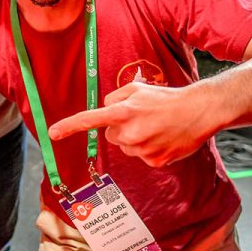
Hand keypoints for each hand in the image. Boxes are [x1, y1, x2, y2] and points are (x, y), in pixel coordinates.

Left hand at [47, 82, 212, 167]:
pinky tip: (163, 138)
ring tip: (156, 127)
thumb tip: (105, 111)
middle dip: (121, 128)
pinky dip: (150, 149)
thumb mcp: (137, 89)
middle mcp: (129, 133)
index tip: (53, 133)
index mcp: (123, 112)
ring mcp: (142, 149)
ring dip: (136, 139)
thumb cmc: (166, 98)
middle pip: (111, 136)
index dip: (70, 126)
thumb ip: (114, 98)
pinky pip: (142, 156)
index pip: (90, 119)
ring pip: (127, 147)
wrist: (198, 111)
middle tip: (143, 118)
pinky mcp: (154, 161)